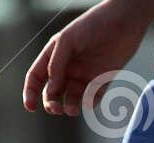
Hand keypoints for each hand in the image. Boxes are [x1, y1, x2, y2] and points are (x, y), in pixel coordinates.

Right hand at [23, 0, 153, 115]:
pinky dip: (89, 102)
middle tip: (56, 109)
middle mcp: (68, 67)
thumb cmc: (93, 25)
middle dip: (51, 103)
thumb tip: (50, 90)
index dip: (30, 93)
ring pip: (72, 99)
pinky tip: (89, 101)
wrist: (123, 21)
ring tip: (72, 110)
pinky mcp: (102, 80)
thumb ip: (56, 64)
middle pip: (52, 92)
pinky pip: (93, 98)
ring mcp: (84, 74)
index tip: (30, 107)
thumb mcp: (68, 40)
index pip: (36, 77)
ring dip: (69, 107)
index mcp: (54, 55)